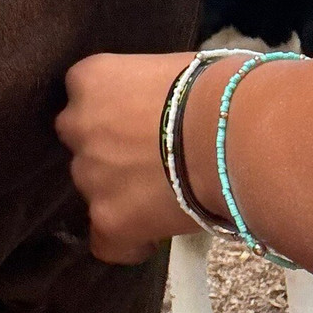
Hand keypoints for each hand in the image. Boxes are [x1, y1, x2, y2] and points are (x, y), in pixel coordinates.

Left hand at [55, 51, 201, 264]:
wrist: (235, 135)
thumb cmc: (217, 90)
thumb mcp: (168, 70)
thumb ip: (146, 90)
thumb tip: (162, 104)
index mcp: (91, 79)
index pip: (86, 97)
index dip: (114, 113)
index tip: (141, 123)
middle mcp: (77, 124)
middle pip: (83, 141)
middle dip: (108, 150)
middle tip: (150, 159)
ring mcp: (88, 173)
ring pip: (92, 187)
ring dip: (118, 191)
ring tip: (163, 197)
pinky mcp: (106, 217)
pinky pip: (106, 240)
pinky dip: (126, 242)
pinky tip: (152, 236)